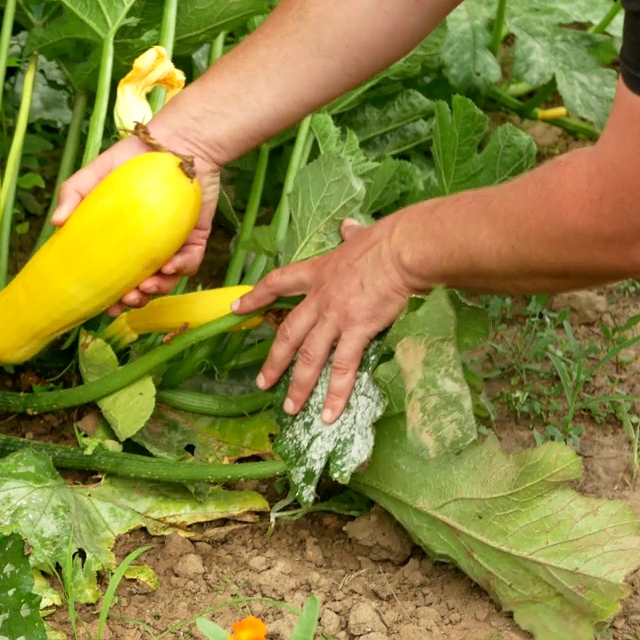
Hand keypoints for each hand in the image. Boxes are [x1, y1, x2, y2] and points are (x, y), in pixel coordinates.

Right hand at [51, 131, 221, 315]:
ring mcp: (172, 245)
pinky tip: (170, 267)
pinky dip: (181, 269)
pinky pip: (190, 263)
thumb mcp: (95, 174)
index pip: (115, 275)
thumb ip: (73, 194)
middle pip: (142, 286)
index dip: (110, 296)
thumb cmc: (132, 158)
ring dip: (156, 290)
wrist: (174, 142)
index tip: (104, 307)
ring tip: (146, 287)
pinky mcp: (195, 238)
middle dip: (135, 300)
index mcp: (123, 241)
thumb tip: (55, 223)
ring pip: (167, 281)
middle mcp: (147, 248)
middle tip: (127, 300)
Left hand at [232, 217, 422, 422]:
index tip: (237, 308)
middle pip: (288, 333)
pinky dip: (335, 393)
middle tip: (262, 383)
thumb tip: (348, 226)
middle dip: (273, 361)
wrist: (402, 251)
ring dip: (299, 385)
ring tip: (291, 407)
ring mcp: (335, 316)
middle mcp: (319, 298)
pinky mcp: (357, 330)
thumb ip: (350, 236)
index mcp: (317, 273)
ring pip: (310, 356)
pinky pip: (343, 367)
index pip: (277, 283)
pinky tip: (328, 413)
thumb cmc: (386, 241)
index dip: (256, 297)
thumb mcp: (359, 236)